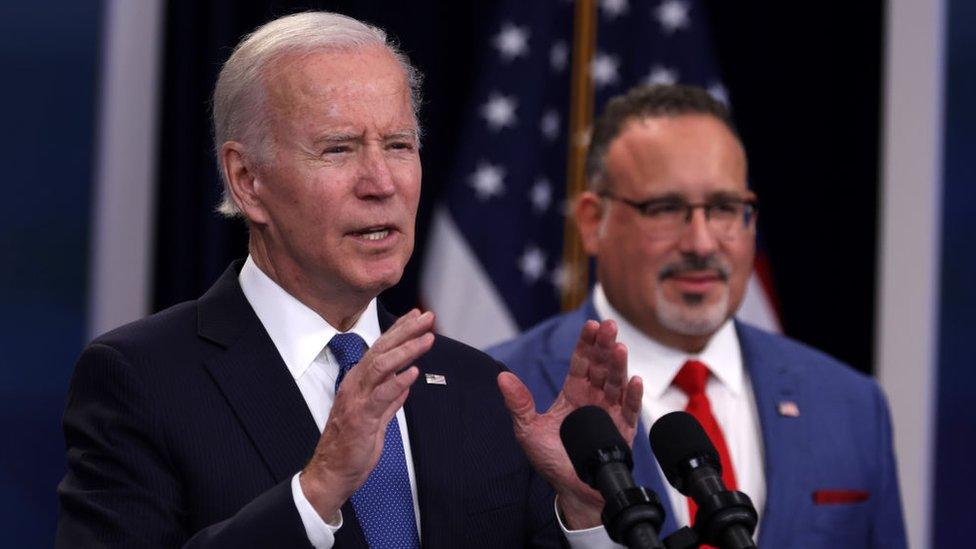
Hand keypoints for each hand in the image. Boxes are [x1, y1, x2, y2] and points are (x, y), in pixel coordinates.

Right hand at [300, 309, 434, 518]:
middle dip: (405, 331)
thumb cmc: (351, 447)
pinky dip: (397, 382)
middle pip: (382, 350)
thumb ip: (390, 400)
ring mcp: (357, 399)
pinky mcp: (361, 417)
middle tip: (426, 316)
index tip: (416, 316)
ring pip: (381, 366)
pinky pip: (380, 395)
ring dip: (406, 350)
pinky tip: (413, 372)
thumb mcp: (377, 418)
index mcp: (359, 382)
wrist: (332, 473)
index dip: (399, 331)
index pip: (381, 349)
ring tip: (427, 339)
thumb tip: (405, 385)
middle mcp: (356, 384)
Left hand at [498, 319, 641, 528]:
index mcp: (573, 392)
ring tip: (619, 348)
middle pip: (601, 365)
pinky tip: (635, 381)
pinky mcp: (624, 429)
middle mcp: (594, 397)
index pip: (581, 361)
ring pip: (617, 382)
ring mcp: (611, 411)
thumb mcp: (528, 429)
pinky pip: (631, 409)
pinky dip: (634, 395)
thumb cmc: (551, 459)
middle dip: (605, 345)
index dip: (586, 343)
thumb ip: (518, 403)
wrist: (571, 489)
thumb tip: (502, 377)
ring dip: (619, 364)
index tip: (590, 325)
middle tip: (609, 326)